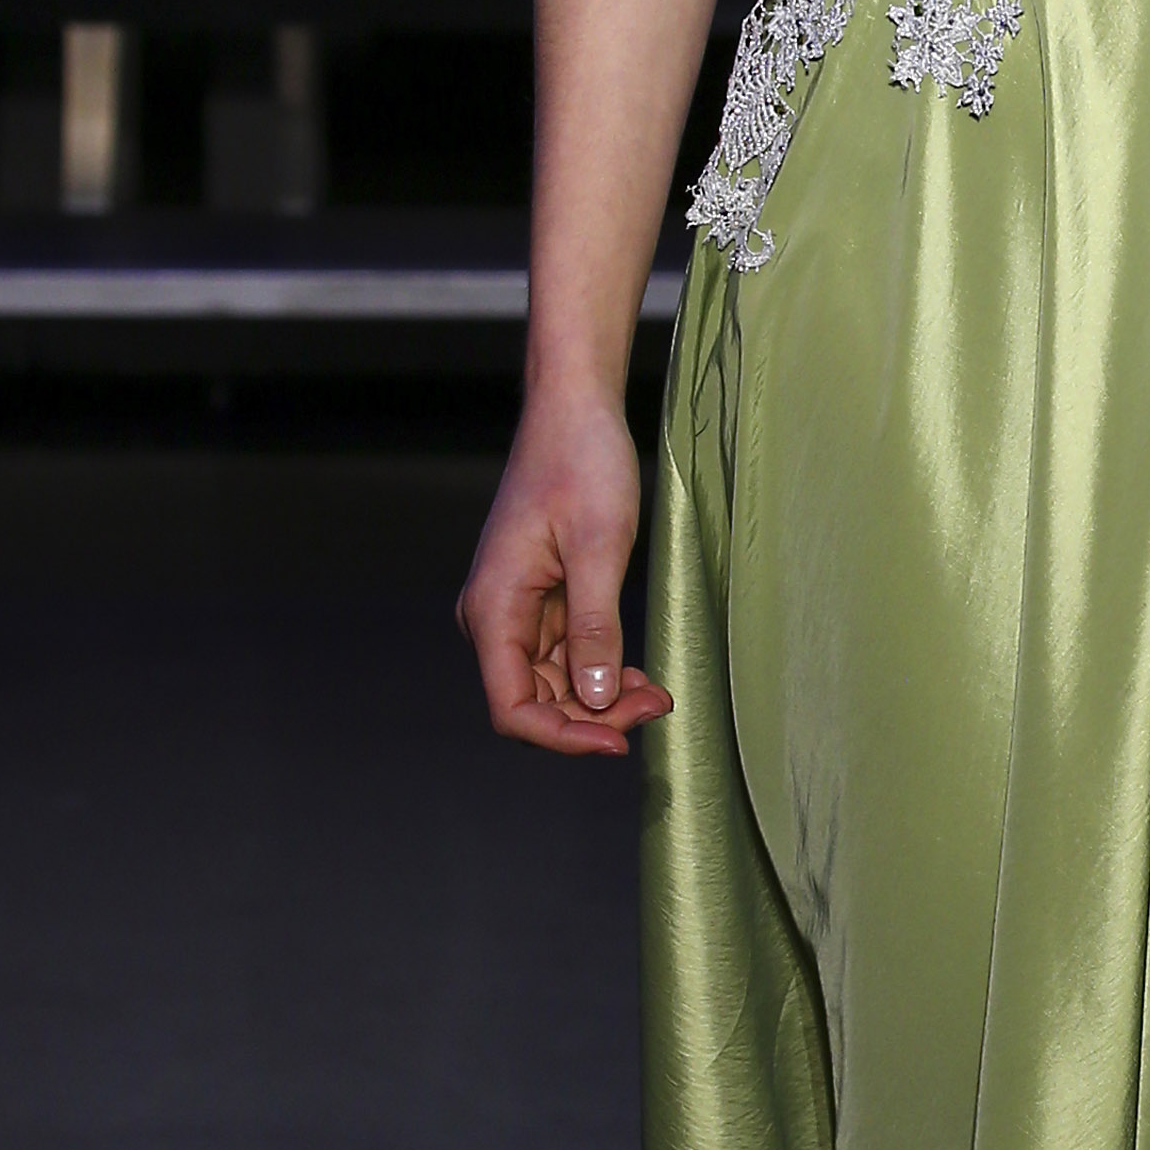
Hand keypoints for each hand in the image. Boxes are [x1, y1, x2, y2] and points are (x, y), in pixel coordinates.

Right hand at [458, 393, 674, 754]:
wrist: (574, 410)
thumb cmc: (580, 463)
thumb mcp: (598, 549)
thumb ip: (595, 628)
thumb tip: (593, 698)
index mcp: (494, 608)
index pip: (513, 708)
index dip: (563, 737)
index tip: (618, 739)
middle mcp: (495, 618)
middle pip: (535, 703)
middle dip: (592, 717)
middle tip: (655, 704)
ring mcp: (517, 612)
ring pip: (554, 685)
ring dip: (601, 698)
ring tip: (655, 690)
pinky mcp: (541, 602)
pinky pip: (566, 657)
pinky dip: (600, 671)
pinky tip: (637, 673)